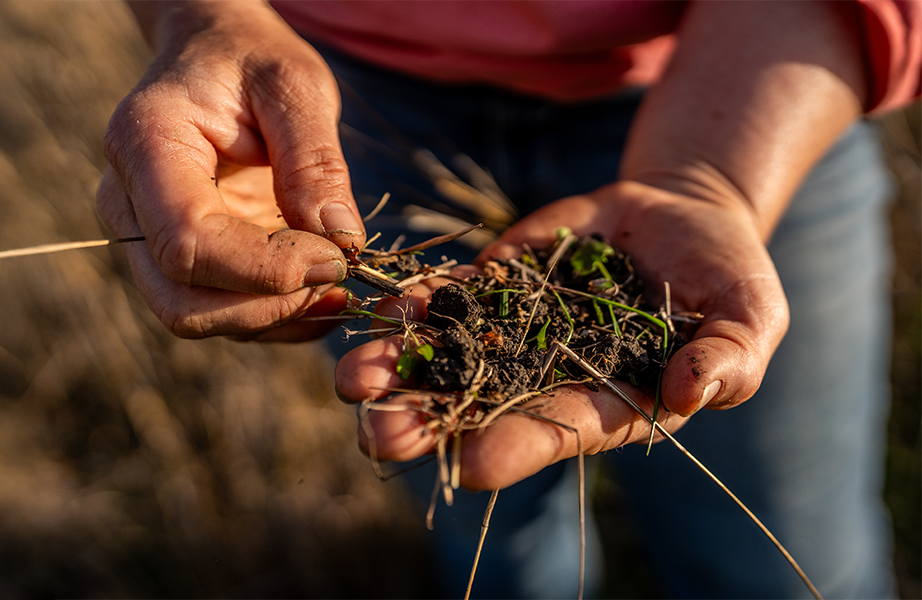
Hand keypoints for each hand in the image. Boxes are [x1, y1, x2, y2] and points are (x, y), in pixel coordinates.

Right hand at [98, 2, 362, 341]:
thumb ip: (314, 160)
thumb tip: (339, 240)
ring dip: (272, 316)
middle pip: (178, 299)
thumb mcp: (294, 85)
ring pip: (193, 316)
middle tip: (335, 269)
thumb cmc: (248, 60)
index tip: (335, 254)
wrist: (210, 57)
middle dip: (265, 305)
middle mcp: (125, 201)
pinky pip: (214, 313)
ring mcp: (141, 237)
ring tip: (332, 274)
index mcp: (144, 143)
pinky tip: (315, 284)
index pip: (186, 242)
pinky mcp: (170, 260)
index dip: (262, 269)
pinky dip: (271, 316)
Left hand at [335, 181, 786, 488]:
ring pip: (442, 358)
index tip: (469, 465)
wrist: (684, 216)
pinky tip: (372, 314)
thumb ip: (729, 358)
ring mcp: (511, 332)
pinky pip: (441, 300)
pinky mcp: (490, 285)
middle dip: (425, 423)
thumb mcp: (749, 314)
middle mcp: (546, 378)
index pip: (556, 433)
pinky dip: (408, 307)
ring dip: (395, 370)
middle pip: (477, 408)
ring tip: (351, 380)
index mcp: (607, 403)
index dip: (515, 449)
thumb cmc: (727, 279)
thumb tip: (693, 392)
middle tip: (378, 435)